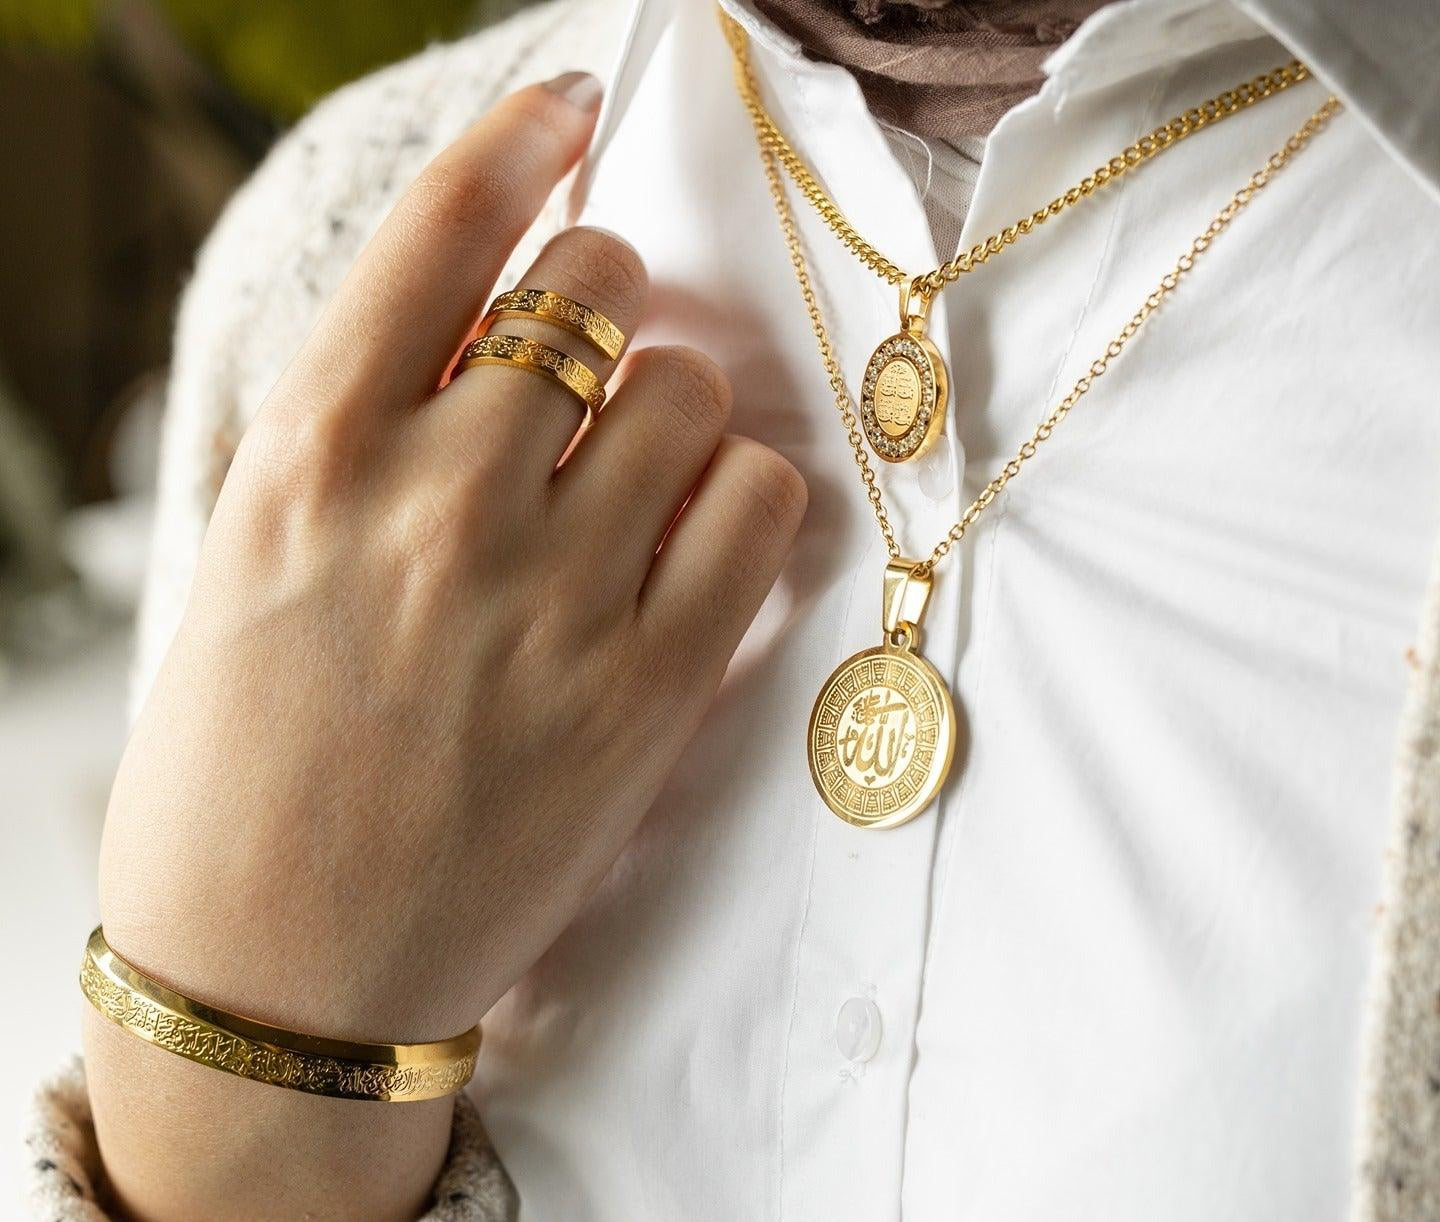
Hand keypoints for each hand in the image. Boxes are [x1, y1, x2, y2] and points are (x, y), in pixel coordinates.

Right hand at [85, 72, 805, 1221]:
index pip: (442, 232)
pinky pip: (761, 510)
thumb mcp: (252, 561)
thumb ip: (365, 431)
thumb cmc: (244, 766)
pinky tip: (689, 539)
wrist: (281, 977)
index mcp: (311, 458)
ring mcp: (553, 599)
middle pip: (600, 294)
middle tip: (584, 374)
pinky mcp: (648, 691)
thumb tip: (493, 323)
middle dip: (603, 311)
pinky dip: (740, 500)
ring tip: (629, 479)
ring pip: (694, 391)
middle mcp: (438, 505)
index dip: (517, 143)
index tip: (564, 108)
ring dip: (673, 408)